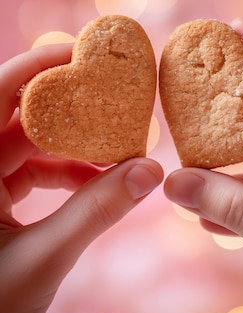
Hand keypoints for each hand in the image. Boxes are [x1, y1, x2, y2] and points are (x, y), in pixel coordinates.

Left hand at [0, 44, 162, 312]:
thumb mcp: (44, 259)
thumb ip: (96, 212)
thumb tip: (151, 172)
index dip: (35, 67)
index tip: (82, 53)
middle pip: (20, 118)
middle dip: (70, 110)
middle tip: (116, 100)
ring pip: (30, 146)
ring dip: (74, 147)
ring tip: (119, 153)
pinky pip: (32, 172)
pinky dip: (65, 173)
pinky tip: (99, 182)